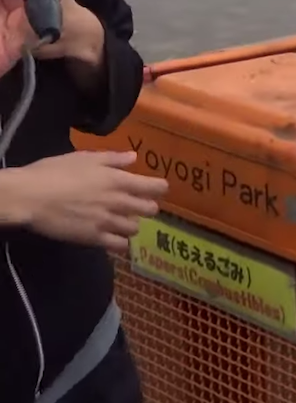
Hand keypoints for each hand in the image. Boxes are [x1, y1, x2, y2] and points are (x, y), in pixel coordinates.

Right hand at [0, 151, 168, 251]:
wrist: (30, 197)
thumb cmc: (54, 172)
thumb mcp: (84, 158)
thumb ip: (113, 159)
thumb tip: (134, 158)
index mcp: (118, 180)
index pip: (155, 187)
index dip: (159, 188)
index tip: (155, 189)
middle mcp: (119, 202)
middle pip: (150, 210)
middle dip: (146, 207)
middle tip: (135, 206)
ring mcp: (108, 222)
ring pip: (135, 228)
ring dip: (130, 224)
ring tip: (118, 221)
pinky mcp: (95, 239)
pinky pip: (120, 245)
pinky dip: (119, 242)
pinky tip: (110, 236)